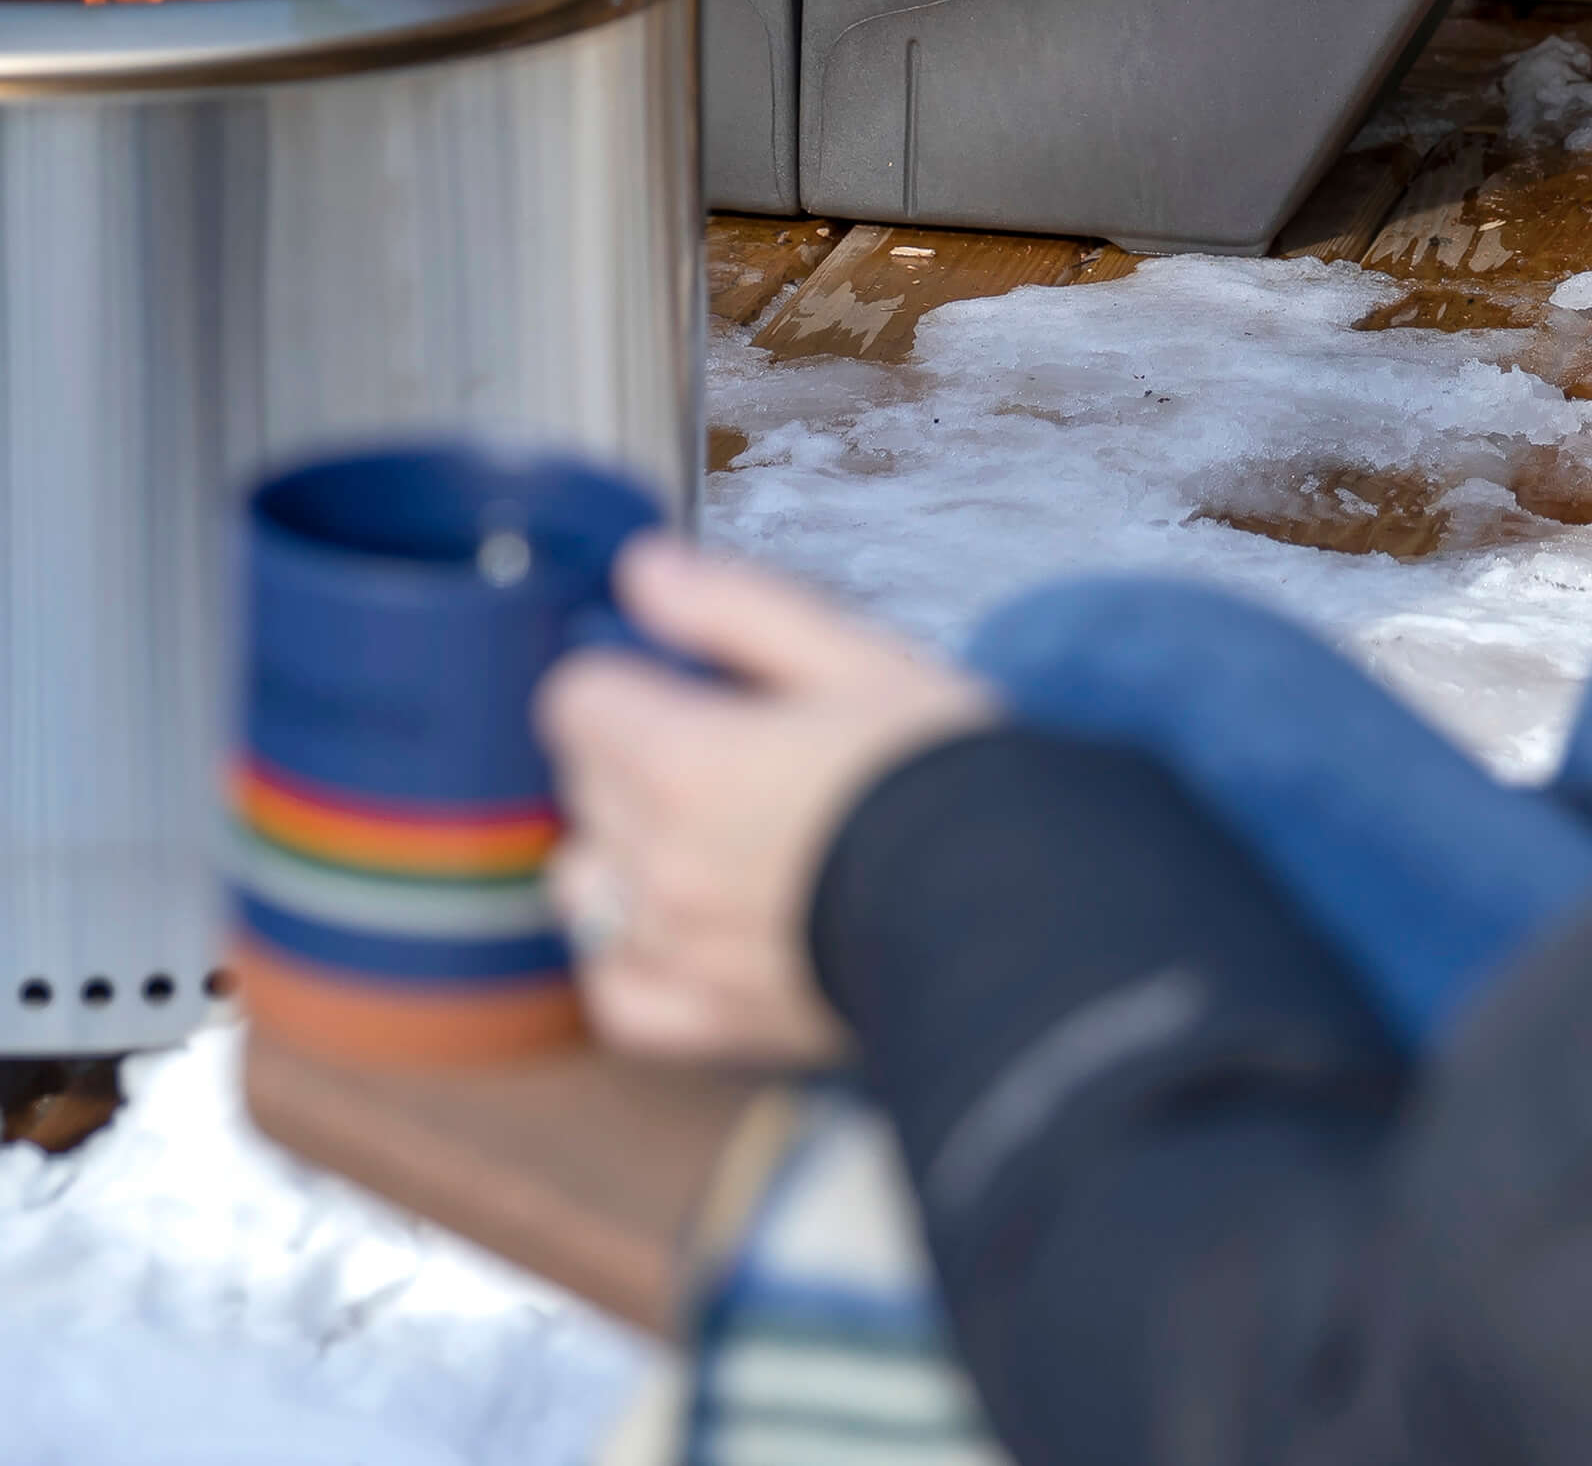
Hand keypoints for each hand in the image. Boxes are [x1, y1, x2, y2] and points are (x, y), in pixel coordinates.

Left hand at [536, 535, 995, 1063]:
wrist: (1015, 912)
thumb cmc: (942, 772)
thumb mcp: (851, 656)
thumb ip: (733, 609)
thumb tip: (641, 569)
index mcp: (683, 760)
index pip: (576, 698)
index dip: (626, 672)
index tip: (679, 678)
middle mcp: (659, 861)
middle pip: (580, 783)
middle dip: (630, 750)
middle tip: (725, 743)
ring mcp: (677, 951)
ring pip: (586, 884)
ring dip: (623, 852)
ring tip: (705, 834)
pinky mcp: (709, 1022)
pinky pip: (619, 990)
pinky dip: (631, 956)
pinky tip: (682, 926)